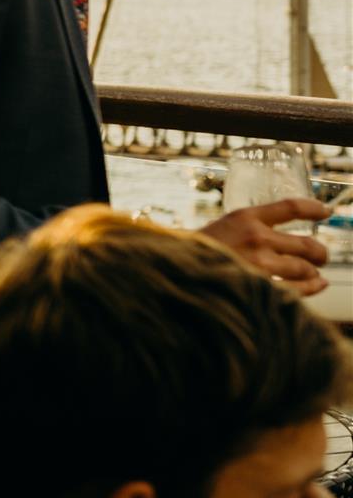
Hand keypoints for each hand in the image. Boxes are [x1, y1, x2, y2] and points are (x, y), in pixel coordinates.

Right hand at [200, 197, 330, 294]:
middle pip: (306, 244)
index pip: (291, 207)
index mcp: (244, 217)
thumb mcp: (222, 227)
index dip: (313, 209)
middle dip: (319, 252)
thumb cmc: (195, 251)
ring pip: (304, 268)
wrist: (172, 272)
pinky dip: (312, 288)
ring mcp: (258, 264)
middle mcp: (255, 238)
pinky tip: (317, 285)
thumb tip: (284, 240)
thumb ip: (250, 229)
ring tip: (313, 274)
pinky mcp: (259, 287)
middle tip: (321, 256)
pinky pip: (298, 290)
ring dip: (313, 272)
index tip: (325, 212)